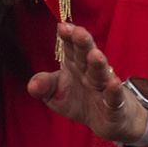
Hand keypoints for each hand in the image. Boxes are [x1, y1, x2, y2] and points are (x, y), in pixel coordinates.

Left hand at [26, 22, 146, 145]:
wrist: (107, 120)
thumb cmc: (79, 101)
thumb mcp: (55, 95)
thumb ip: (43, 87)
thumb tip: (32, 85)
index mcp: (75, 64)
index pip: (70, 47)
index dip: (68, 37)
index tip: (62, 26)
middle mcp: (90, 71)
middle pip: (86, 55)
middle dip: (83, 43)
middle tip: (79, 32)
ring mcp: (104, 86)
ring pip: (101, 73)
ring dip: (98, 63)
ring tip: (94, 54)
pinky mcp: (114, 104)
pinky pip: (114, 97)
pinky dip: (114, 91)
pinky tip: (113, 84)